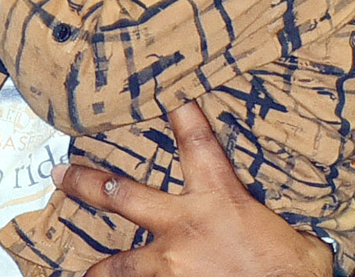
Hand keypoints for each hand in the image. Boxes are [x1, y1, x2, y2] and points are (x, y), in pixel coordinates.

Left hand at [54, 102, 332, 276]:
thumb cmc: (293, 267)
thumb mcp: (292, 231)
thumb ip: (270, 219)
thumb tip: (289, 222)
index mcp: (221, 196)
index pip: (196, 141)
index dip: (181, 115)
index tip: (167, 95)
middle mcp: (185, 224)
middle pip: (124, 195)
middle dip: (89, 183)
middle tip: (61, 175)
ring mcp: (169, 263)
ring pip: (118, 262)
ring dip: (100, 266)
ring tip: (85, 271)